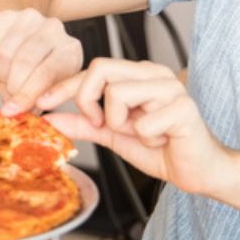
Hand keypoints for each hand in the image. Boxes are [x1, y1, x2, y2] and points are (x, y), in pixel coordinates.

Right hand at [0, 8, 83, 114]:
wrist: (20, 44)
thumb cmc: (38, 73)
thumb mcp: (48, 89)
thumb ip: (37, 102)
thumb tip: (21, 114)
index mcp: (70, 50)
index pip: (47, 73)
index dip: (27, 94)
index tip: (13, 110)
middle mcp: (53, 29)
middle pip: (24, 60)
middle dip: (11, 85)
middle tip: (9, 96)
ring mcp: (29, 19)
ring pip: (4, 53)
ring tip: (4, 79)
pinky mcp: (6, 16)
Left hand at [37, 58, 239, 198]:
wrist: (198, 170)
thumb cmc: (160, 148)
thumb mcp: (113, 135)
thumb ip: (84, 124)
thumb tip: (49, 119)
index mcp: (137, 74)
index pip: (92, 69)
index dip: (63, 86)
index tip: (41, 103)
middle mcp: (154, 73)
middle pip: (100, 69)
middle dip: (88, 102)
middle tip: (104, 125)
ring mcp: (170, 87)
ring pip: (117, 93)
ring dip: (120, 123)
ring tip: (141, 133)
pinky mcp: (183, 107)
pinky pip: (142, 122)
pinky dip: (146, 139)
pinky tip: (162, 140)